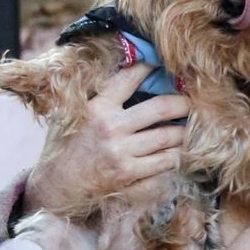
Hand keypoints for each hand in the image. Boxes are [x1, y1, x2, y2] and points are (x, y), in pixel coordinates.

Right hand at [23, 63, 189, 218]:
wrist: (57, 185)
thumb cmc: (65, 147)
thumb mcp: (72, 114)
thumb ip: (96, 98)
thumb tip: (121, 77)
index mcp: (97, 107)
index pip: (128, 79)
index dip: (147, 67)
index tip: (159, 64)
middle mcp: (111, 127)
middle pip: (160, 108)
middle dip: (181, 102)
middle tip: (191, 101)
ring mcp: (122, 152)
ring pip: (167, 136)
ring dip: (183, 131)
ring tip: (189, 126)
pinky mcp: (129, 174)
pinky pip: (163, 162)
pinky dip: (174, 155)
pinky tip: (178, 151)